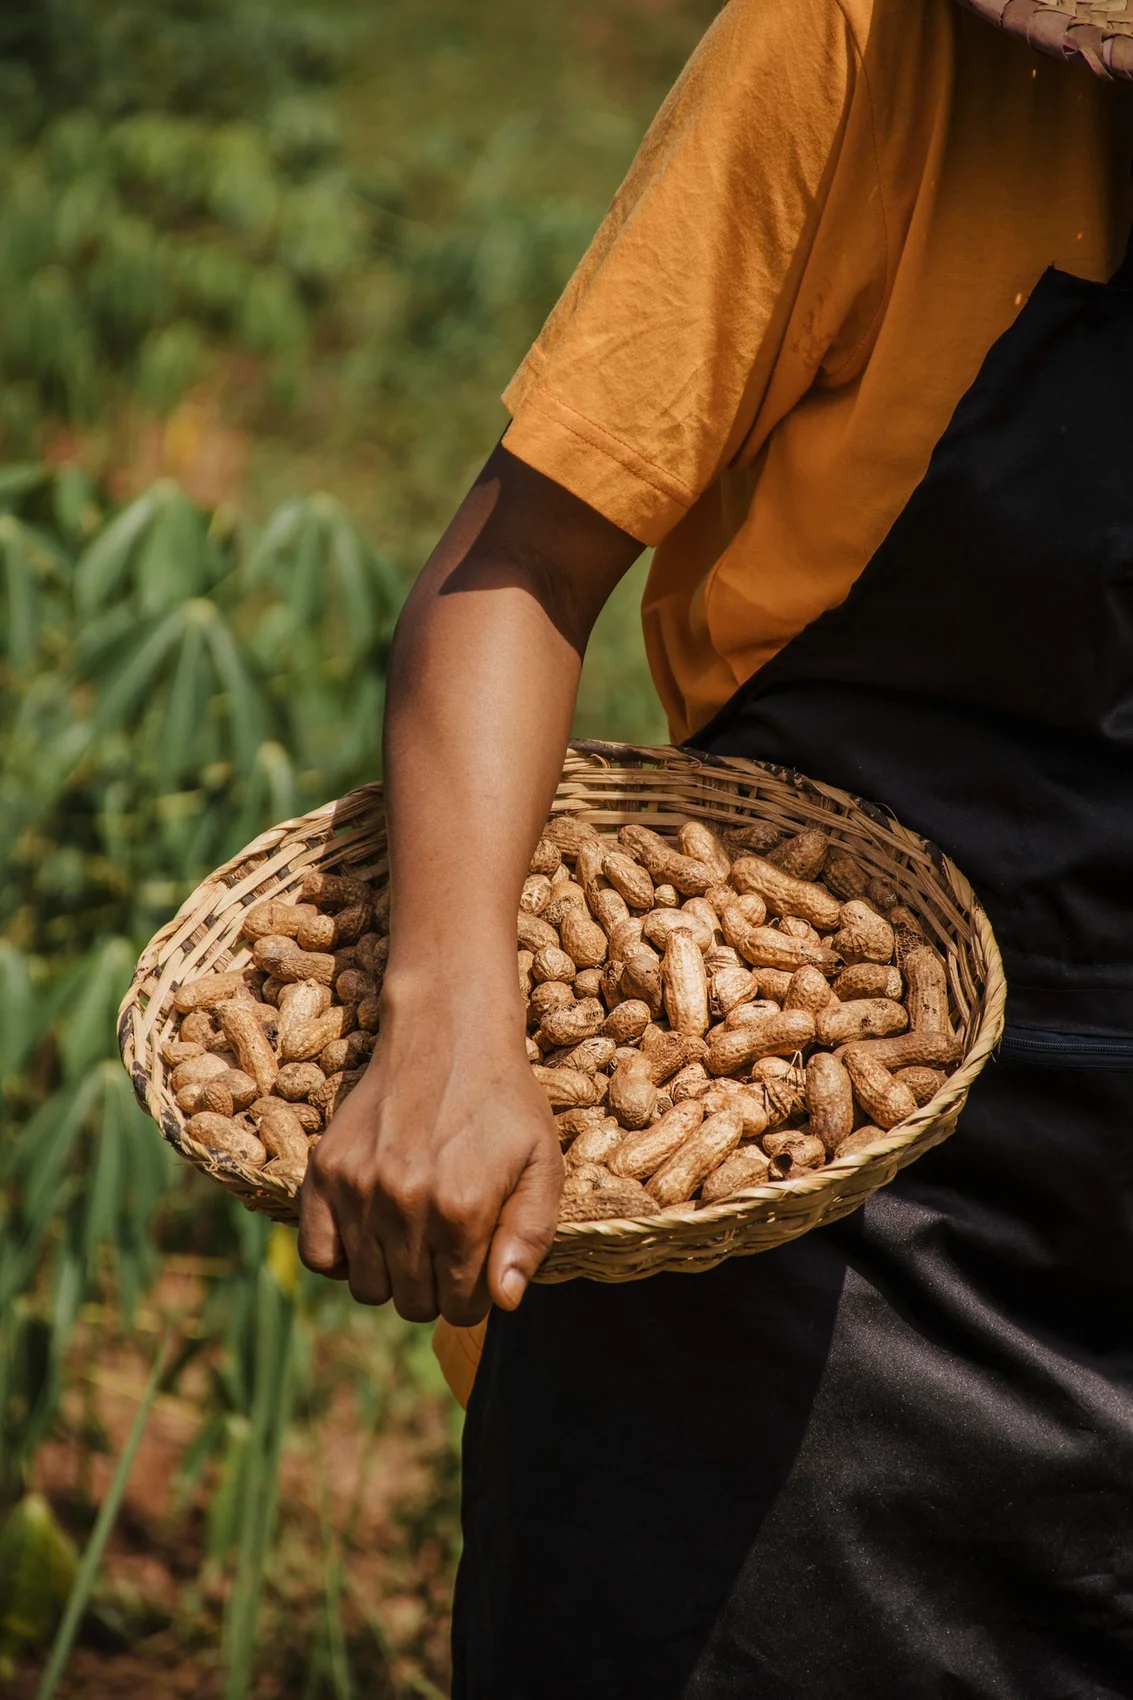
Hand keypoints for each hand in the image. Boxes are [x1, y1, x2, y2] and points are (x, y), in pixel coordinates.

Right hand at [297, 983, 563, 1324]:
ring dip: (393, 1274)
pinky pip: (318, 1255)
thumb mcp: (542, 1163)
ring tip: (414, 1235)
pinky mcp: (325, 1171)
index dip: (476, 1294)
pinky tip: (371, 1231)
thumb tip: (505, 1299)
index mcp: (462, 1208)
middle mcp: (404, 1203)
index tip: (479, 1265)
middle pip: (412, 1303)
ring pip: (368, 1287)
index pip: (462, 1306)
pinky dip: (343, 1257)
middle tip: (449, 1248)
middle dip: (437, 1288)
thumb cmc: (503, 1100)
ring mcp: (358, 1187)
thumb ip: (529, 1236)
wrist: (447, 1031)